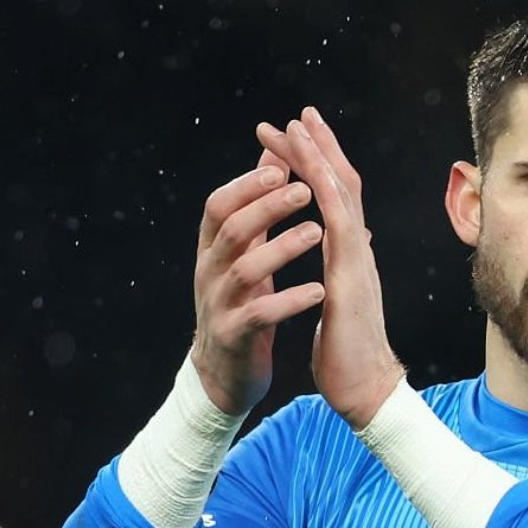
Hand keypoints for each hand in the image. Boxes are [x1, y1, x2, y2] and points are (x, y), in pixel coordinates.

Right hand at [190, 149, 326, 414]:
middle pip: (231, 230)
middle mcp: (209, 272)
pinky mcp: (235, 335)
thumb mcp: (246, 251)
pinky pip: (259, 315)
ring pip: (244, 270)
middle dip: (266, 207)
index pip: (218, 205)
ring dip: (281, 248)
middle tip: (304, 190)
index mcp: (212, 249)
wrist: (223, 372)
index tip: (281, 165)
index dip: (246, 184)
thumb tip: (274, 155)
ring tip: (315, 231)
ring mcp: (219, 304)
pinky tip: (318, 291)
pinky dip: (289, 301)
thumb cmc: (243, 301)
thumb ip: (257, 206)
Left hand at [255, 106, 404, 429]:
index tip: (297, 139)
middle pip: (341, 184)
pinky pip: (337, 218)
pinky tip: (308, 163)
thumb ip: (344, 272)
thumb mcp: (341, 301)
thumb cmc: (349, 353)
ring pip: (341, 192)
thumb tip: (350, 249)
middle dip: (319, 147)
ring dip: (318, 154)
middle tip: (297, 114)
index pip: (336, 200)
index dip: (318, 166)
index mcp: (351, 256)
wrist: (365, 387)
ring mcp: (357, 258)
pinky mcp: (350, 273)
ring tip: (297, 124)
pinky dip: (323, 186)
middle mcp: (358, 249)